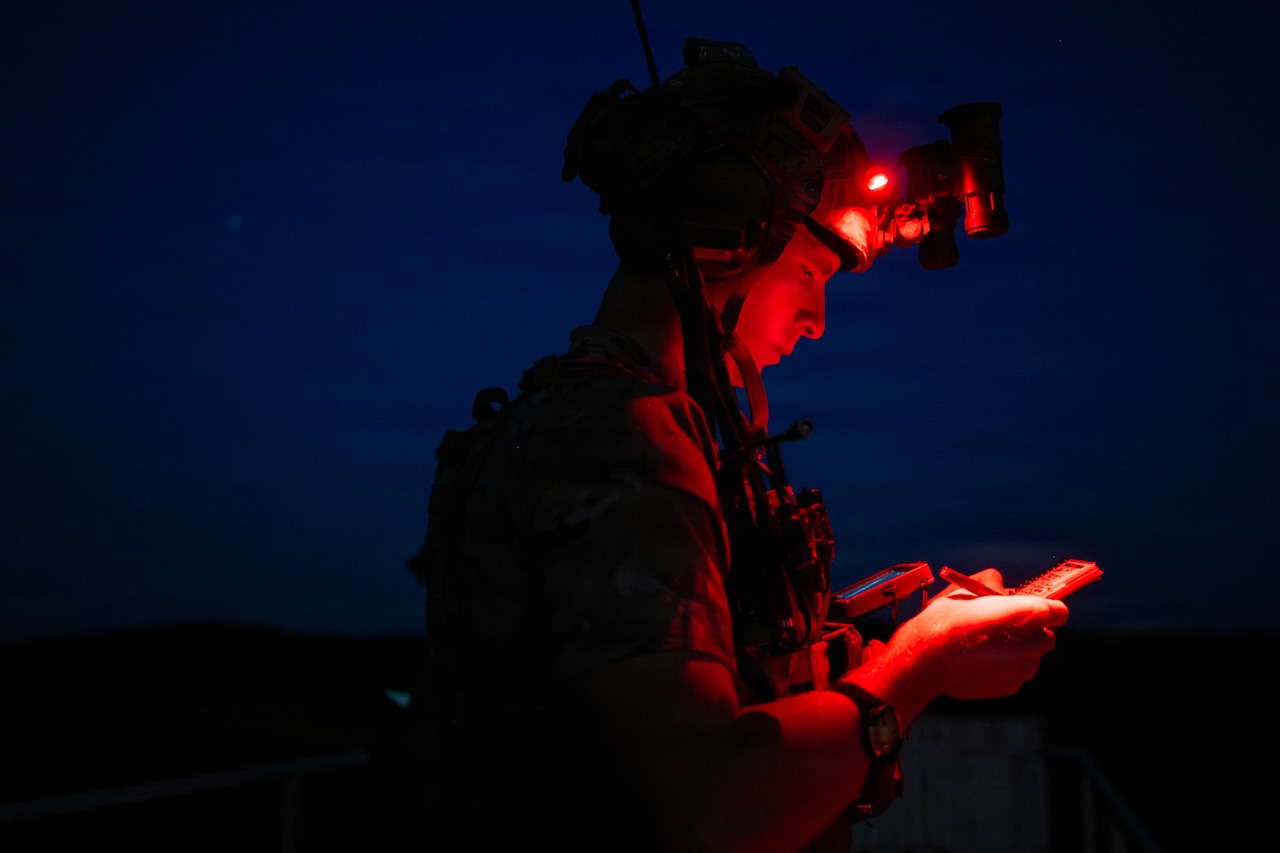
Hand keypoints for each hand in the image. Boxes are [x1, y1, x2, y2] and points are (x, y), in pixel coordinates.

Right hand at [896, 568, 1068, 699]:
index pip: (1059, 611)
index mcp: (1030, 613)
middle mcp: (1034, 642)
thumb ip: (991, 584)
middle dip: (1028, 633)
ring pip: (1028, 658)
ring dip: (1014, 652)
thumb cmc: (946, 621)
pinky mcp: (1011, 687)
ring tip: (983, 646)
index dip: (1044, 609)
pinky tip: (978, 662)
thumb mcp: (966, 590)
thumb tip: (998, 585)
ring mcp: (1024, 668)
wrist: (927, 659)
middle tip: (1001, 628)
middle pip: (1045, 636)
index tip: (1030, 609)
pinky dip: (1002, 669)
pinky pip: (1014, 675)